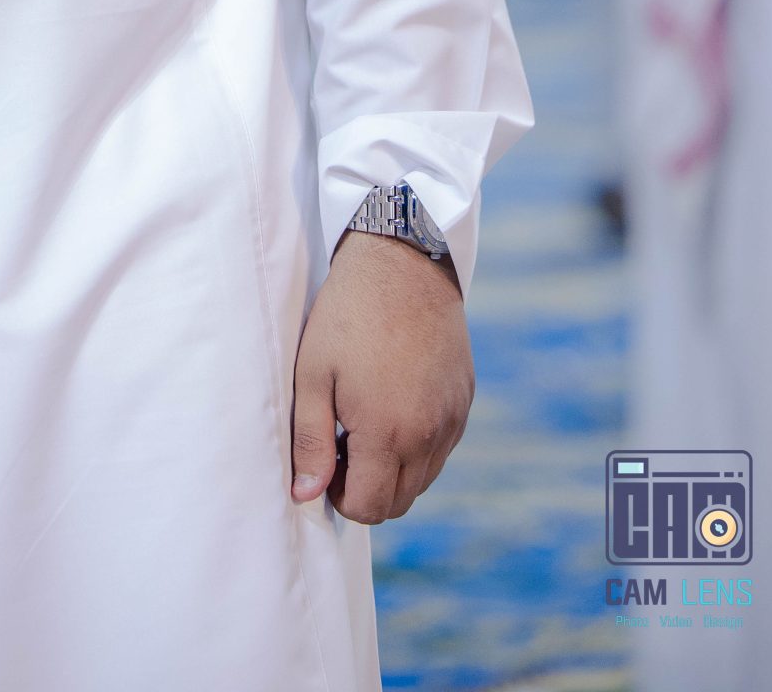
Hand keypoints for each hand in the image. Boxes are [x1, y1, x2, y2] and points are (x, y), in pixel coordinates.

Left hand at [289, 229, 473, 523]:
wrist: (401, 264)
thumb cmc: (347, 316)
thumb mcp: (313, 374)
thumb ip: (311, 441)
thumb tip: (306, 496)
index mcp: (387, 433)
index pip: (368, 507)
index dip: (340, 494)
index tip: (327, 459)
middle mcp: (428, 436)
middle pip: (398, 502)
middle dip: (367, 488)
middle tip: (343, 443)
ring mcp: (452, 420)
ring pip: (423, 480)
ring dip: (394, 471)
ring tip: (366, 422)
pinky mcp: (464, 402)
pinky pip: (442, 450)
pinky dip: (418, 447)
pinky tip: (395, 405)